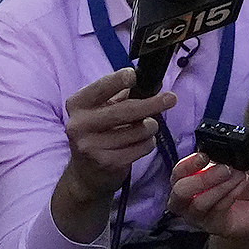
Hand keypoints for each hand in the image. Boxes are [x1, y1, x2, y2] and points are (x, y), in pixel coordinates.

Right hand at [59, 68, 173, 194]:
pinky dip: (148, 143)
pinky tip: (141, 143)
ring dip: (150, 127)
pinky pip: (142, 147)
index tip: (134, 76)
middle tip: (171, 98)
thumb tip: (152, 83)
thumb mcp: (103, 109)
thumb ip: (124, 95)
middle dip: (152, 103)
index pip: (100, 87)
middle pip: (125, 110)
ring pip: (139, 130)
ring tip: (145, 128)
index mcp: (77, 104)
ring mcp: (92, 146)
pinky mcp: (108, 163)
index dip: (118, 79)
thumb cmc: (100, 132)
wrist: (86, 173)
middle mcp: (79, 125)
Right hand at [168, 151, 248, 239]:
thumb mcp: (235, 164)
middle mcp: (186, 200)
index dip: (189, 163)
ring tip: (239, 175)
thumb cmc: (240, 184)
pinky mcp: (212, 225)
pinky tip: (241, 184)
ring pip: (200, 203)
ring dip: (221, 186)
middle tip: (226, 169)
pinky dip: (231, 194)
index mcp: (186, 180)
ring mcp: (197, 216)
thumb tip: (222, 154)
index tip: (205, 156)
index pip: (178, 172)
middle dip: (204, 177)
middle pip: (181, 191)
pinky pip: (218, 210)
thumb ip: (225, 158)